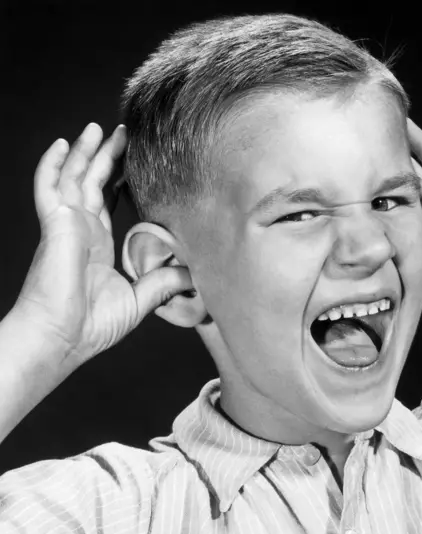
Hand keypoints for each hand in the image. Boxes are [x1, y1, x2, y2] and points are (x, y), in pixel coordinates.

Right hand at [13, 124, 191, 372]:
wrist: (61, 339)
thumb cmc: (92, 326)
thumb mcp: (141, 299)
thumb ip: (165, 281)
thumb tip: (195, 271)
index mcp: (98, 244)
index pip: (108, 203)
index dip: (120, 182)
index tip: (137, 164)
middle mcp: (82, 229)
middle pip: (94, 183)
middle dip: (108, 158)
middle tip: (125, 134)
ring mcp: (67, 224)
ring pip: (76, 177)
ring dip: (88, 152)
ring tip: (100, 128)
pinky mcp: (56, 224)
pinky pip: (49, 187)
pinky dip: (53, 164)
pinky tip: (64, 144)